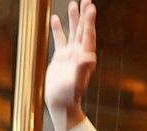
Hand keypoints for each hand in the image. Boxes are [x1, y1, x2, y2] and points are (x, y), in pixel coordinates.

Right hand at [45, 1, 96, 130]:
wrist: (60, 104)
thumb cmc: (68, 97)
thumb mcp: (75, 84)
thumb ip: (83, 70)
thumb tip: (90, 57)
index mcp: (85, 58)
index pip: (88, 36)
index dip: (89, 22)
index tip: (91, 8)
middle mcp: (80, 54)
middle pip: (83, 30)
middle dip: (85, 15)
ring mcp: (70, 55)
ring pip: (73, 32)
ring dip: (74, 19)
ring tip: (74, 3)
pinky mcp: (61, 58)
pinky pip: (60, 40)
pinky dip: (58, 29)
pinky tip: (55, 18)